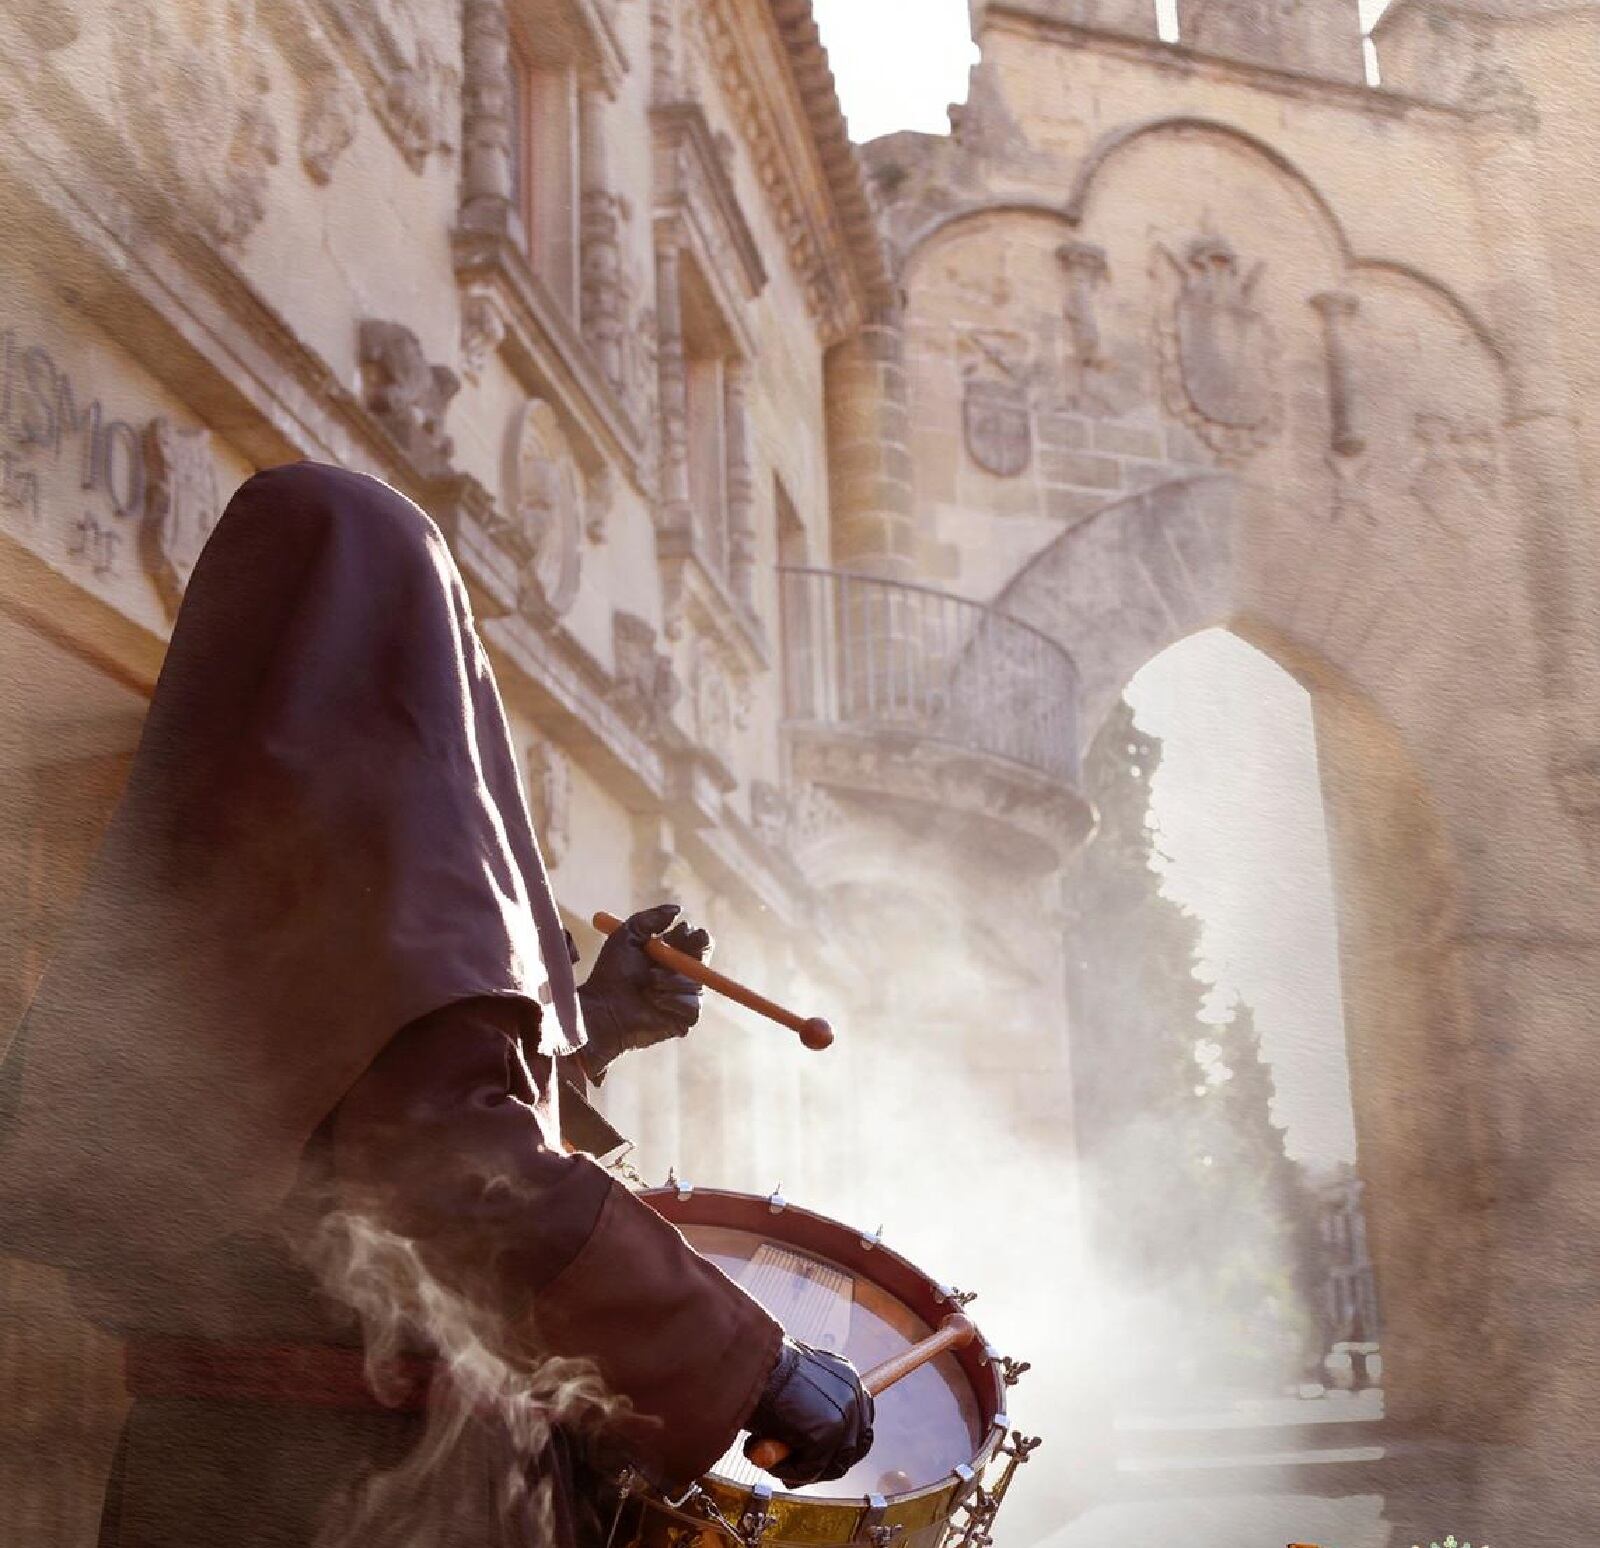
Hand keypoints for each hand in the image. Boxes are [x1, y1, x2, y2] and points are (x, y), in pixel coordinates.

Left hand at [576, 904, 710, 1078]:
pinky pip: (692, 1007)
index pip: (696, 941)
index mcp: (672, 955)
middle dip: (697, 951)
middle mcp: (682, 975)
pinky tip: (653, 1002)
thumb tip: (678, 910)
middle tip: (680, 950)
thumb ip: (650, 919)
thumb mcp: (627, 936)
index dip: (694, 934)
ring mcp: (684, 998)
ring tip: (647, 984)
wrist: (603, 1007)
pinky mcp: (683, 1019)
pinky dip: (672, 1001)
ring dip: (670, 980)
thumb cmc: (612, 973)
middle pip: (705, 958)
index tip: (681, 930)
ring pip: (695, 983)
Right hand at [743, 1338, 873, 1487]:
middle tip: (797, 1467)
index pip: (858, 1421)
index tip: (819, 1456)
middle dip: (825, 1464)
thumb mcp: (796, 1381)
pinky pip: (810, 1470)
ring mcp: (842, 1417)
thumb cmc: (762, 1369)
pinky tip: (767, 1454)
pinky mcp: (825, 1436)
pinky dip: (787, 1471)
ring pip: (833, 1465)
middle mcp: (851, 1395)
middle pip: (853, 1448)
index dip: (839, 1444)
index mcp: (846, 1377)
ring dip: (804, 1469)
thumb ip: (810, 1407)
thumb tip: (805, 1439)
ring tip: (775, 1458)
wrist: (747, 1362)